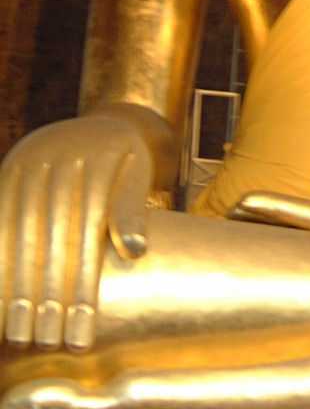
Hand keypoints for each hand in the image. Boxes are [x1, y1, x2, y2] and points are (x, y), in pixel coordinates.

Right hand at [0, 113, 151, 351]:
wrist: (104, 124)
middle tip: (48, 343)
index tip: (81, 336)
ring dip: (16, 287)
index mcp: (99, 159)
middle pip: (51, 239)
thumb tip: (134, 249)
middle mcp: (61, 158)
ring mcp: (30, 161)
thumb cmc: (126, 163)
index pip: (86, 237)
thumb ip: (132, 209)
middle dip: (48, 296)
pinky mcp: (11, 168)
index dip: (82, 289)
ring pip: (19, 233)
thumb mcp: (138, 175)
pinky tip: (0, 299)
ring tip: (21, 335)